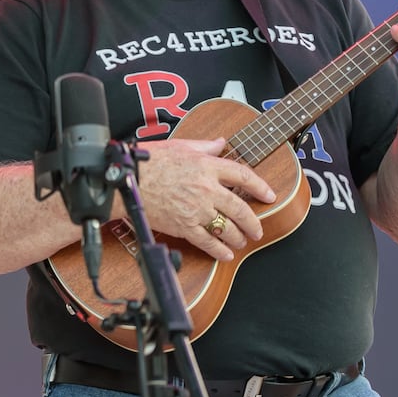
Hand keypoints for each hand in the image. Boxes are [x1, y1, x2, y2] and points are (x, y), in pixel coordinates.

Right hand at [136, 136, 271, 260]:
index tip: (269, 195)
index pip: (243, 176)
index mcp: (207, 166)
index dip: (260, 187)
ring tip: (241, 241)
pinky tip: (226, 254)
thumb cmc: (149, 161)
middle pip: (240, 208)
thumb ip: (204, 146)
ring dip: (238, 237)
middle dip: (253, 222)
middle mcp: (206, 188)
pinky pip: (207, 241)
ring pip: (227, 227)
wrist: (128, 180)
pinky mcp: (184, 226)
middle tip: (257, 229)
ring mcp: (196, 209)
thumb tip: (220, 142)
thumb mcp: (180, 146)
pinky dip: (219, 250)